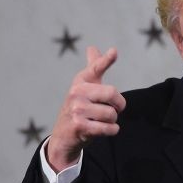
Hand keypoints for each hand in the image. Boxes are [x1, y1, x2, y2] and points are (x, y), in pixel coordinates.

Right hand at [46, 46, 126, 171]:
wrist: (63, 135)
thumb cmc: (79, 108)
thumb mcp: (84, 87)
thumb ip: (93, 68)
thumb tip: (92, 47)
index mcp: (80, 81)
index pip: (95, 68)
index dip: (105, 60)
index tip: (114, 52)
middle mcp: (76, 92)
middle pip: (113, 93)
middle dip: (119, 105)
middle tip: (113, 109)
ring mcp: (76, 109)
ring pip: (112, 114)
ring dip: (112, 121)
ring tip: (100, 121)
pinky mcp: (80, 126)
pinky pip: (109, 128)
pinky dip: (112, 130)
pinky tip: (103, 130)